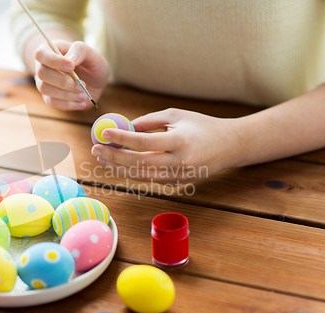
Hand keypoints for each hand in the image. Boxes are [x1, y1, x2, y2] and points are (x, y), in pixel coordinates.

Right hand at [34, 40, 109, 110]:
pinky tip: (81, 103)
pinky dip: (68, 104)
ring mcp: (44, 82)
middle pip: (42, 73)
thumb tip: (70, 59)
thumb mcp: (91, 53)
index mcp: (50, 49)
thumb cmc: (91, 63)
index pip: (41, 54)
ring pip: (45, 89)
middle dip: (63, 81)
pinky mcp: (49, 97)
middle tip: (82, 84)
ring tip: (84, 95)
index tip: (72, 66)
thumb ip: (80, 50)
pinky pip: (52, 102)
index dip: (54, 61)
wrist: (95, 81)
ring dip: (66, 94)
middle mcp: (43, 66)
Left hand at [90, 108, 241, 184]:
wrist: (229, 146)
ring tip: (102, 157)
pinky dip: (132, 172)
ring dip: (118, 167)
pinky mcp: (177, 184)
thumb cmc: (200, 125)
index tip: (104, 132)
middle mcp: (179, 162)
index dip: (122, 138)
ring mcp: (178, 176)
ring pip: (141, 176)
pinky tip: (119, 163)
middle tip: (95, 149)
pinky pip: (149, 178)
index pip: (144, 142)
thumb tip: (124, 128)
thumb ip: (149, 121)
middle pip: (138, 163)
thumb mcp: (176, 115)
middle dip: (114, 157)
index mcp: (180, 142)